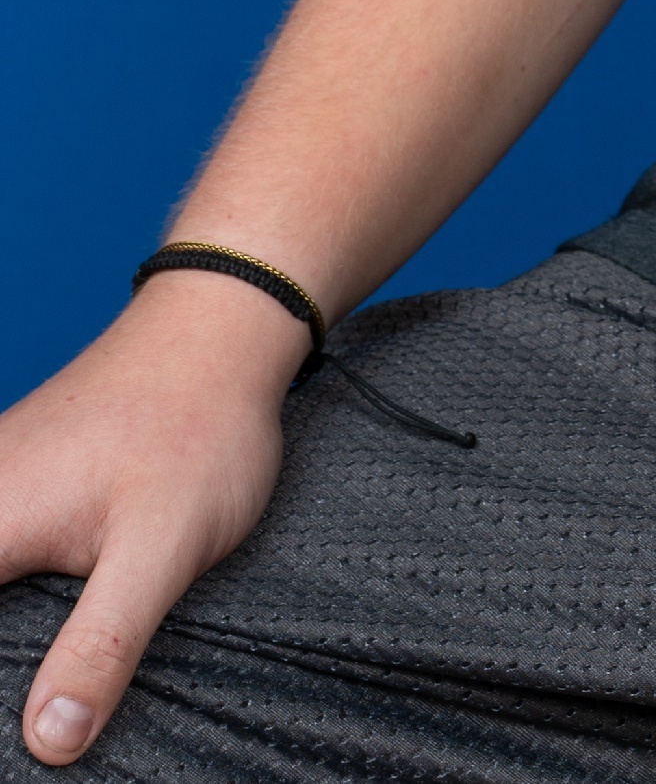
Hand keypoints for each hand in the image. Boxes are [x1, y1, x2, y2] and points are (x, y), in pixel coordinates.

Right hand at [1, 272, 304, 762]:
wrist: (224, 326)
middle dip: (8, 666)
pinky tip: (54, 624)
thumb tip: (50, 741)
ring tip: (55, 681)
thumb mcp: (160, 549)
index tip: (21, 720)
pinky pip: (3, 547)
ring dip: (14, 634)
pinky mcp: (20, 478)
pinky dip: (20, 591)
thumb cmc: (196, 426)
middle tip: (55, 711)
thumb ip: (101, 645)